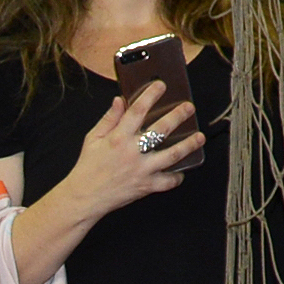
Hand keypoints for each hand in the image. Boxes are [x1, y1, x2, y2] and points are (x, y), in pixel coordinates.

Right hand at [64, 82, 203, 219]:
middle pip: (161, 129)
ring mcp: (141, 170)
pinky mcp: (145, 186)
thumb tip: (119, 101)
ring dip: (188, 145)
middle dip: (178, 116)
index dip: (150, 95)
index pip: (137, 110)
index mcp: (118, 138)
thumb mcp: (93, 139)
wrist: (84, 197)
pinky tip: (180, 171)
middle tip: (188, 108)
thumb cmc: (88, 168)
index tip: (160, 86)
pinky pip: (167, 182)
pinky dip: (176, 177)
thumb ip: (108, 119)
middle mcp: (132, 152)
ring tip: (199, 137)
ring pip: (172, 155)